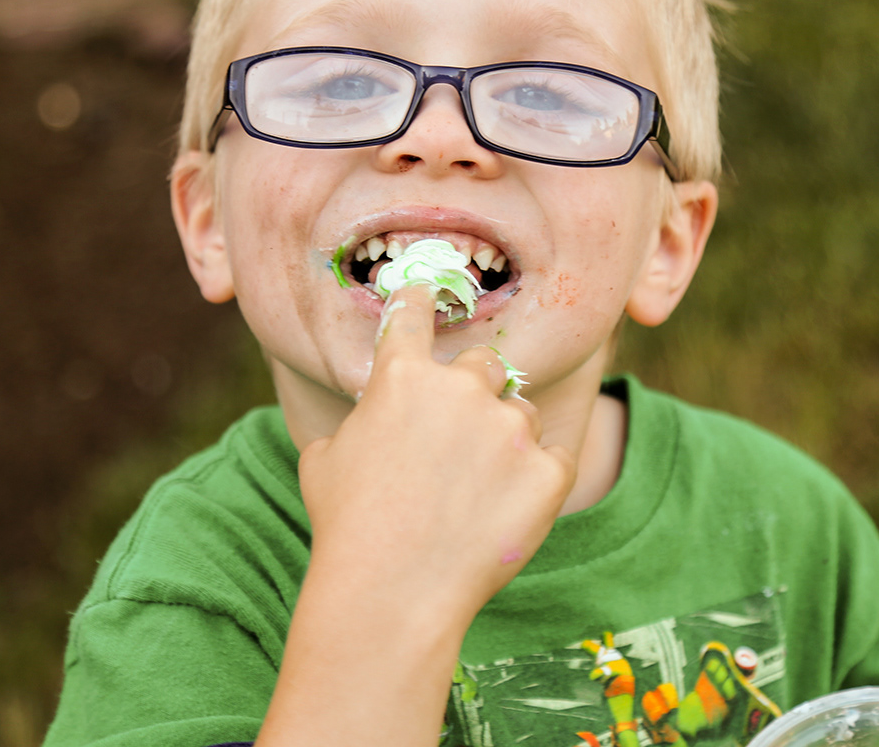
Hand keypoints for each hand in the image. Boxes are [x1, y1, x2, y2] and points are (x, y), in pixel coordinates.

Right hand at [297, 284, 578, 622]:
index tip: (429, 288)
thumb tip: (365, 424)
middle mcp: (461, 388)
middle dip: (474, 391)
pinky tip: (506, 511)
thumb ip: (354, 424)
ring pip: (521, 413)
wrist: (392, 591)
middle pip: (484, 362)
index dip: (421, 298)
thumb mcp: (323, 460)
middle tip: (459, 437)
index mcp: (401, 375)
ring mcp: (510, 430)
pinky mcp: (549, 472)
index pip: (414, 313)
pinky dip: (538, 481)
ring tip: (477, 492)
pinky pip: (555, 459)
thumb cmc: (347, 527)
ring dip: (506, 440)